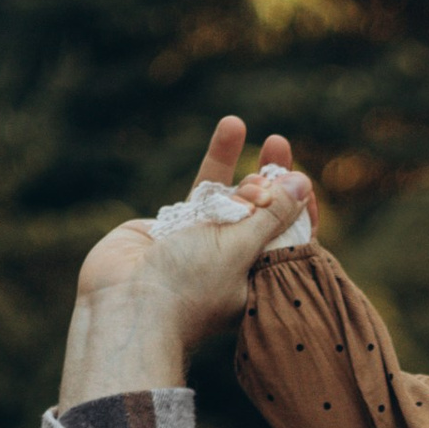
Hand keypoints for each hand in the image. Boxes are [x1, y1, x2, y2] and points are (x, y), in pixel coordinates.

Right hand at [58, 116, 315, 403]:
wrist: (125, 303)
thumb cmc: (189, 286)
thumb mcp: (239, 249)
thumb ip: (271, 215)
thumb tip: (302, 183)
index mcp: (258, 277)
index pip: (289, 239)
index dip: (299, 207)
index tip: (303, 177)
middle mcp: (232, 260)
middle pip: (260, 213)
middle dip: (269, 176)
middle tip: (278, 143)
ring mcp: (200, 243)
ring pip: (226, 196)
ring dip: (236, 161)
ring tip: (237, 124)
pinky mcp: (172, 228)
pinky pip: (199, 191)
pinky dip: (213, 162)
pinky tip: (227, 136)